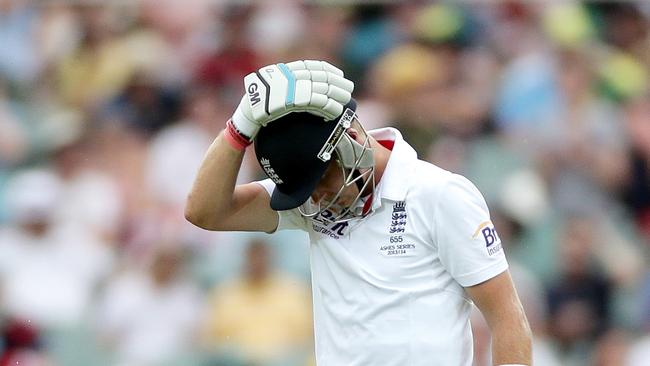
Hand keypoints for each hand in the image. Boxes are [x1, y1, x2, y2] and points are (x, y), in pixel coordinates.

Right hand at [231, 60, 353, 141]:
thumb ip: (288, 85)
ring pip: (318, 89)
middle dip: (335, 82)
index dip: (326, 69)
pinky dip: (326, 106)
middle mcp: (286, 77)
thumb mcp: (273, 90)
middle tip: (349, 87)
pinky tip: (335, 110)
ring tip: (346, 100)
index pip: (309, 66)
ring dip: (335, 94)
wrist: (245, 118)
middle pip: (317, 76)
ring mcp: (287, 88)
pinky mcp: (288, 102)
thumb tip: (307, 86)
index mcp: (283, 71)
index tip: (338, 73)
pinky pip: (313, 102)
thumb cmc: (259, 108)